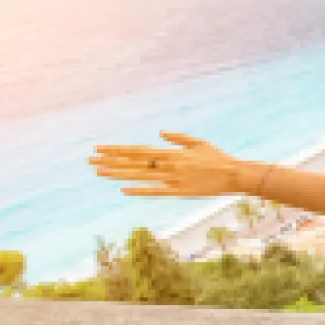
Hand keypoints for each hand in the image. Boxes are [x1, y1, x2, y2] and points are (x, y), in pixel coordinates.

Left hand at [90, 131, 246, 196]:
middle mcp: (169, 164)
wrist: (234, 175)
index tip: (100, 148)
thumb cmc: (218, 158)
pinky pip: (156, 191)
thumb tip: (159, 132)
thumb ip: (178, 138)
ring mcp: (173, 179)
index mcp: (171, 152)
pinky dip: (140, 190)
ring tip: (99, 172)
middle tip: (90, 160)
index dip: (117, 149)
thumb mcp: (198, 143)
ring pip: (140, 175)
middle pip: (134, 162)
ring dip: (118, 173)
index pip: (138, 150)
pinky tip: (124, 189)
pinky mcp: (180, 191)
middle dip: (110, 160)